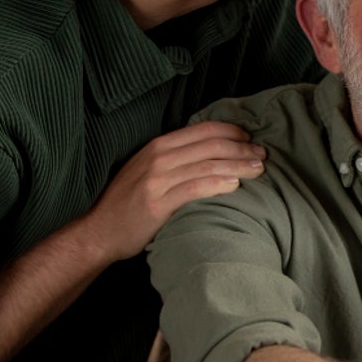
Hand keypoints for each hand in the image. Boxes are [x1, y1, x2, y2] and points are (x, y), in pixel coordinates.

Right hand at [79, 120, 265, 260]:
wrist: (98, 232)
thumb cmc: (128, 203)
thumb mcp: (149, 170)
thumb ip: (177, 158)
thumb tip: (215, 153)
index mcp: (159, 145)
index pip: (204, 130)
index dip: (233, 132)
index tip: (251, 140)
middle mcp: (159, 157)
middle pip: (212, 145)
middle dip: (243, 149)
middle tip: (263, 156)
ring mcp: (157, 179)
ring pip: (208, 165)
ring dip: (238, 166)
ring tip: (258, 170)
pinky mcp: (157, 203)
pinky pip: (194, 188)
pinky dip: (218, 185)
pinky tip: (235, 186)